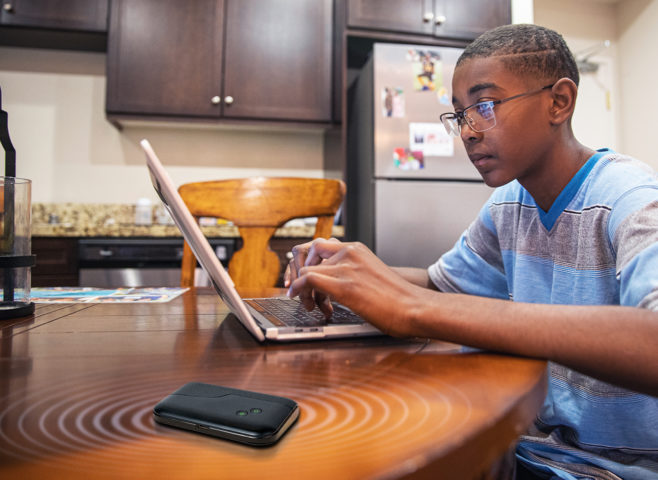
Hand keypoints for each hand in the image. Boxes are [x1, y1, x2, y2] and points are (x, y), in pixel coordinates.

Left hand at [287, 239, 424, 335]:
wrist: (415, 307)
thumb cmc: (398, 299)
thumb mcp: (371, 276)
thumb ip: (353, 274)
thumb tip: (335, 287)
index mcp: (357, 249)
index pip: (318, 245)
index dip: (306, 261)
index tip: (303, 276)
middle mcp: (350, 253)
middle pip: (307, 252)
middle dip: (299, 271)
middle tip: (302, 290)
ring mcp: (346, 267)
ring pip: (305, 269)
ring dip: (301, 287)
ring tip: (310, 304)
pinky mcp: (344, 285)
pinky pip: (308, 279)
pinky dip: (298, 289)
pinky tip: (299, 299)